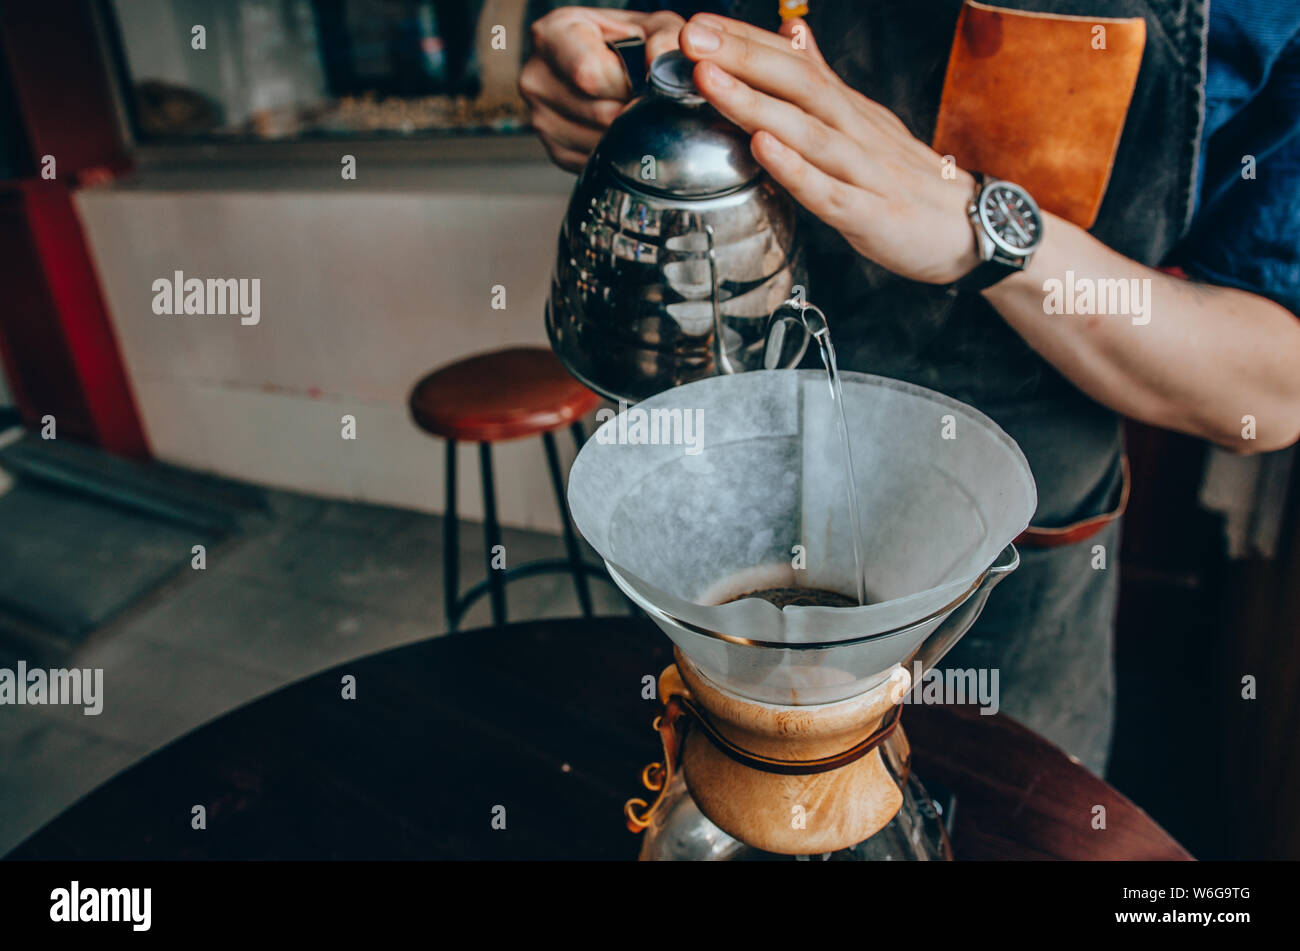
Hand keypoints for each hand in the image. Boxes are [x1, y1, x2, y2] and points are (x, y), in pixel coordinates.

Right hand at [519, 7, 684, 171]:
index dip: (627, 85)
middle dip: (633, 111)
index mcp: (551, 35)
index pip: (589, 73)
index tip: (644, 82)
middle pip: (599, 113)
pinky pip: (593, 162)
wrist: (607, 61)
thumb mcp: (651, 25)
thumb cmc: (626, 41)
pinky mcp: (553, 149)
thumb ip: (666, 39)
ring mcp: (540, 117)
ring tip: (630, 109)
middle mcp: (536, 77)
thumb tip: (663, 68)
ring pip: (599, 143)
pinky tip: (619, 127)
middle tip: (644, 98)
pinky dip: (615, 152)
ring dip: (627, 133)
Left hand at [680, 15, 979, 283]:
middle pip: (797, 84)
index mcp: (849, 109)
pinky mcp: (870, 215)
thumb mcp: (865, 121)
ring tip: (710, 81)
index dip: (746, 41)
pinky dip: (794, 169)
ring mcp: (864, 172)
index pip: (794, 62)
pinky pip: (828, 191)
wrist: (971, 230)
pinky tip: (762, 148)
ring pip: (806, 132)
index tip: (700, 25)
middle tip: (693, 37)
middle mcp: (855, 131)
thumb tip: (792, 33)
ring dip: (755, 104)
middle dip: (741, 58)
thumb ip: (824, 80)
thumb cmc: (908, 181)